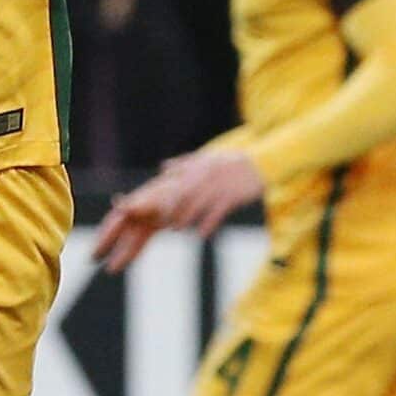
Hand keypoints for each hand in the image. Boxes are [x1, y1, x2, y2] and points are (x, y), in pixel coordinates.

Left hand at [92, 149, 265, 272]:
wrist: (259, 164)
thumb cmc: (229, 165)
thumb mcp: (204, 161)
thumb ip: (183, 165)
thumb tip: (162, 168)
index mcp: (193, 170)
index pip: (168, 185)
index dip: (153, 197)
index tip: (136, 208)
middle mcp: (201, 178)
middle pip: (178, 197)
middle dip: (166, 210)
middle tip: (156, 223)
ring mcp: (215, 187)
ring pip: (195, 205)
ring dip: (184, 218)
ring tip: (174, 229)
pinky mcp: (229, 197)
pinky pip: (216, 213)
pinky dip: (207, 224)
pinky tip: (200, 234)